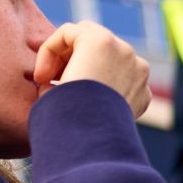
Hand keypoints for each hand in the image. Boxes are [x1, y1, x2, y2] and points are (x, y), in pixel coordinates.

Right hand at [34, 21, 151, 116]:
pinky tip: (90, 106)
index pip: (67, 32)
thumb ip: (52, 71)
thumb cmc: (61, 116)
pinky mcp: (143, 92)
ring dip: (88, 71)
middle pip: (91, 42)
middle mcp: (124, 50)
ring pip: (109, 60)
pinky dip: (106, 87)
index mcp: (99, 42)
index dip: (47, 53)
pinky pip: (123, 80)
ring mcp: (138, 71)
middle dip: (68, 60)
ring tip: (70, 96)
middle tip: (50, 83)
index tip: (39, 79)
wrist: (87, 150)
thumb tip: (56, 79)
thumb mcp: (44, 87)